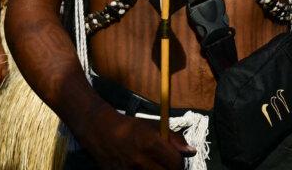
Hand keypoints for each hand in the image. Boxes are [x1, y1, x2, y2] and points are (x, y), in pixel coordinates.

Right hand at [79, 111, 194, 169]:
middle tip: (169, 165)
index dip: (180, 162)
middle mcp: (140, 161)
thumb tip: (191, 152)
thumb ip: (174, 139)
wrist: (100, 131)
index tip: (177, 159)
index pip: (176, 163)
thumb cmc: (130, 127)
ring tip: (157, 166)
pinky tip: (145, 168)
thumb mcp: (154, 126)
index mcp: (150, 145)